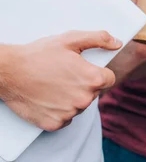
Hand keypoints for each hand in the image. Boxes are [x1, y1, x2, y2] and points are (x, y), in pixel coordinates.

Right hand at [1, 31, 121, 131]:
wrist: (9, 71)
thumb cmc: (39, 54)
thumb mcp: (71, 39)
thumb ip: (99, 39)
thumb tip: (117, 43)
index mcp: (93, 79)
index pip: (109, 78)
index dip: (98, 72)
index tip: (85, 69)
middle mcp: (85, 99)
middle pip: (94, 92)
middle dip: (84, 84)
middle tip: (65, 74)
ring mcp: (69, 113)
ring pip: (80, 105)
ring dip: (72, 97)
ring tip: (54, 84)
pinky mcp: (54, 123)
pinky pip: (66, 118)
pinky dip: (59, 110)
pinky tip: (49, 97)